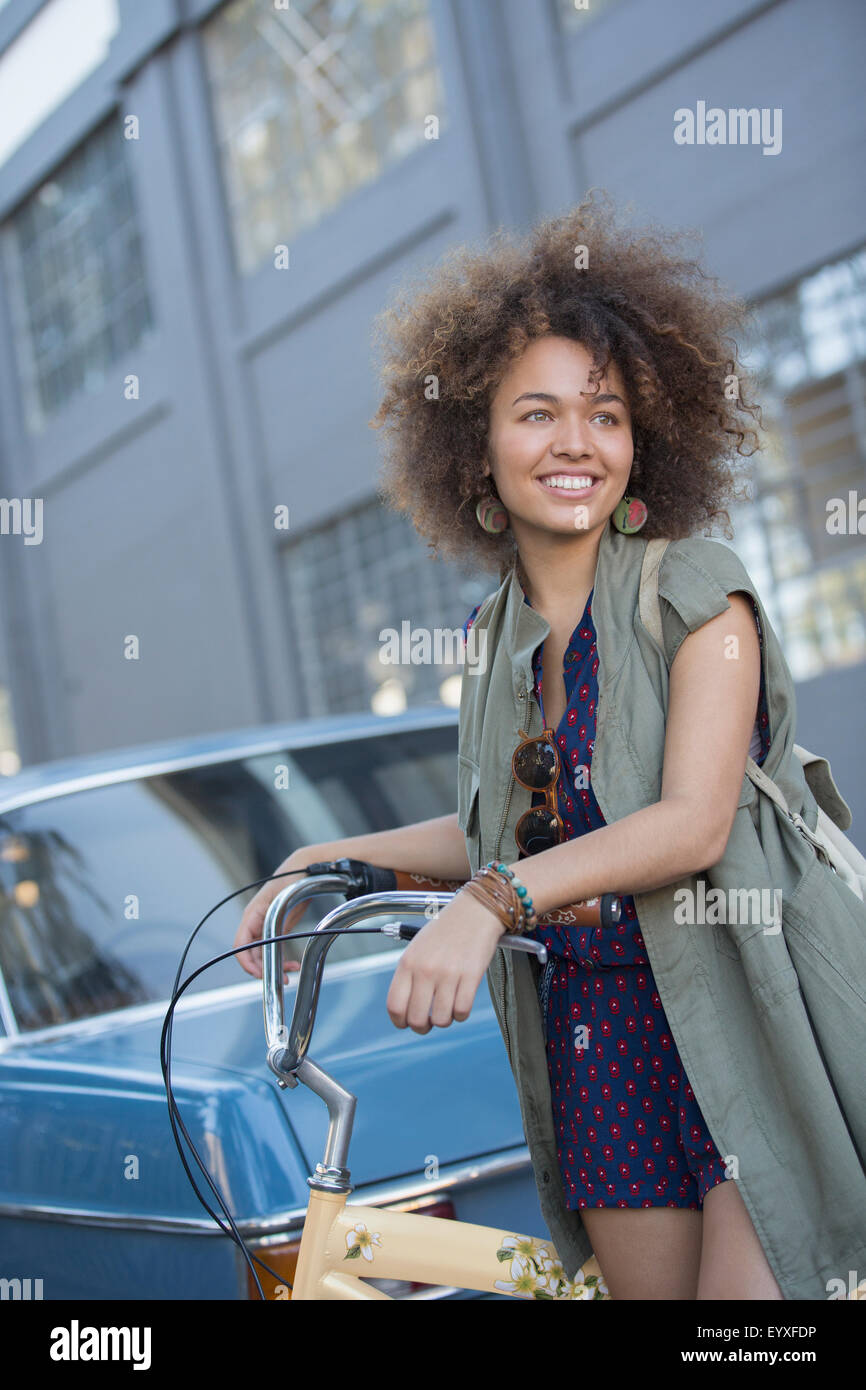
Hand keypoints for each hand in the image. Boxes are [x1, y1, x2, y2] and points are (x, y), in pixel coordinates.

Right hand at [234, 853, 308, 979]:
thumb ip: (273, 918)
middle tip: (282, 978)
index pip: (240, 944)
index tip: (260, 974)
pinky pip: (272, 949)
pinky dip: (280, 959)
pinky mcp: (275, 929)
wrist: (306, 871)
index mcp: (252, 914)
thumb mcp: (283, 899)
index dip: (246, 962)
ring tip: (291, 972)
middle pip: (251, 953)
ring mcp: (265, 926)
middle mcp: (255, 922)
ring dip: (273, 966)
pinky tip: (293, 964)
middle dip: (263, 969)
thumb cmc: (293, 880)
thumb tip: (267, 940)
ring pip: (262, 954)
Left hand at [386, 889, 504, 1033]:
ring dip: (445, 1019)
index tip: (406, 1023)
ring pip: (441, 1020)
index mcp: (408, 963)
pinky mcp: (471, 976)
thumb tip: (405, 1009)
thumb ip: (409, 976)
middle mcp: (425, 969)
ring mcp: (448, 973)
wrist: (475, 911)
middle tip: (429, 1022)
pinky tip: (461, 1002)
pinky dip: (461, 1013)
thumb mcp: (417, 948)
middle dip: (422, 1027)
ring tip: (447, 1007)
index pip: (395, 1006)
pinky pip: (462, 1011)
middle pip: (417, 1018)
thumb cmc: (446, 930)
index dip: (400, 1021)